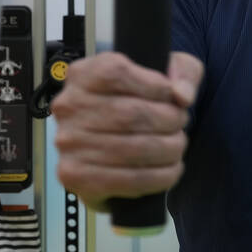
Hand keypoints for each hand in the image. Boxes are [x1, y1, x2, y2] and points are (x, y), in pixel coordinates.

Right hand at [53, 51, 202, 209]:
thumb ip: (182, 73)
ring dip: (168, 149)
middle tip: (181, 125)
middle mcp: (69, 106)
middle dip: (169, 121)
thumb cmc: (139, 101)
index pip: (118, 74)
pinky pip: (128, 179)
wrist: (116, 140)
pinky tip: (171, 169)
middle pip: (130, 114)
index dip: (156, 86)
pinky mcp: (76, 176)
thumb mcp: (166, 72)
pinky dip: (159, 177)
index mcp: (83, 74)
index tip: (173, 97)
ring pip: (132, 148)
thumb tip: (182, 96)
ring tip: (177, 146)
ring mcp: (69, 143)